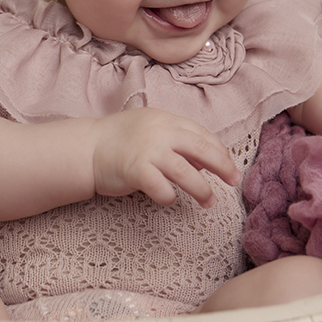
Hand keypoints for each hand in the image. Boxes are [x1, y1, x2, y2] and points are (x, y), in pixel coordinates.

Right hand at [91, 108, 240, 207]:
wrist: (87, 147)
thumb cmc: (119, 141)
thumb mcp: (150, 129)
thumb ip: (176, 140)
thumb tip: (204, 162)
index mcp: (165, 120)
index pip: (201, 133)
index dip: (219, 151)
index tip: (230, 165)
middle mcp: (159, 132)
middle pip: (201, 148)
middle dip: (222, 166)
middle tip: (234, 181)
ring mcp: (147, 150)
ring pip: (186, 172)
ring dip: (202, 189)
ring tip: (209, 202)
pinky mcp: (135, 170)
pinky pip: (161, 188)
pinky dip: (169, 197)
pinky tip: (169, 200)